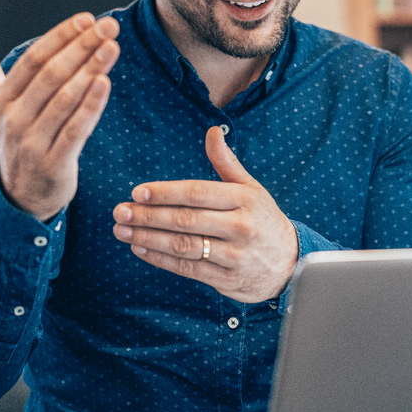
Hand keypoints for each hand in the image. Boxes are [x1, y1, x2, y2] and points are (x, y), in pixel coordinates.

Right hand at [0, 13, 119, 221]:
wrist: (21, 197)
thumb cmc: (16, 140)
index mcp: (3, 100)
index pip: (33, 60)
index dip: (60, 37)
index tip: (86, 18)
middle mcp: (14, 120)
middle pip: (51, 75)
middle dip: (82, 47)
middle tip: (110, 27)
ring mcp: (32, 144)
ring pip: (65, 100)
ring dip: (91, 70)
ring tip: (112, 47)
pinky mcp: (54, 164)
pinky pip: (75, 131)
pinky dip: (90, 107)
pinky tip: (105, 83)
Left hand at [111, 126, 298, 303]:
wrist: (291, 263)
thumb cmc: (263, 219)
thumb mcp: (251, 188)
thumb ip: (226, 162)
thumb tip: (212, 131)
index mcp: (244, 200)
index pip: (197, 193)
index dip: (165, 192)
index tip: (138, 192)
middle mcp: (240, 227)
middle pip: (185, 220)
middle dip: (148, 216)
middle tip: (120, 211)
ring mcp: (235, 256)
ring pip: (183, 246)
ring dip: (148, 238)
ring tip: (123, 230)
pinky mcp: (227, 280)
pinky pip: (188, 269)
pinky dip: (161, 260)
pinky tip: (140, 249)